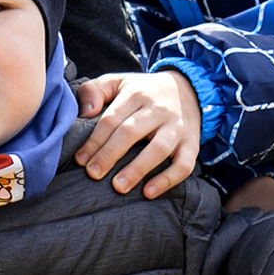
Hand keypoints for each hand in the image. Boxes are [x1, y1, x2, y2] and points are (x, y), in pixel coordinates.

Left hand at [72, 68, 201, 194]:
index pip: (111, 119)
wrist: (189, 89)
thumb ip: (94, 90)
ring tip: (119, 186)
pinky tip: (149, 192)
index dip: (94, 141)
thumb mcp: (118, 81)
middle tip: (93, 174)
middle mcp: (158, 110)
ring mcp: (177, 127)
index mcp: (136, 94)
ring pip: (158, 148)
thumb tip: (85, 113)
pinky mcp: (192, 144)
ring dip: (137, 169)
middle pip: (131, 132)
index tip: (81, 160)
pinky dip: (168, 179)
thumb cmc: (143, 92)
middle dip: (110, 154)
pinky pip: (184, 164)